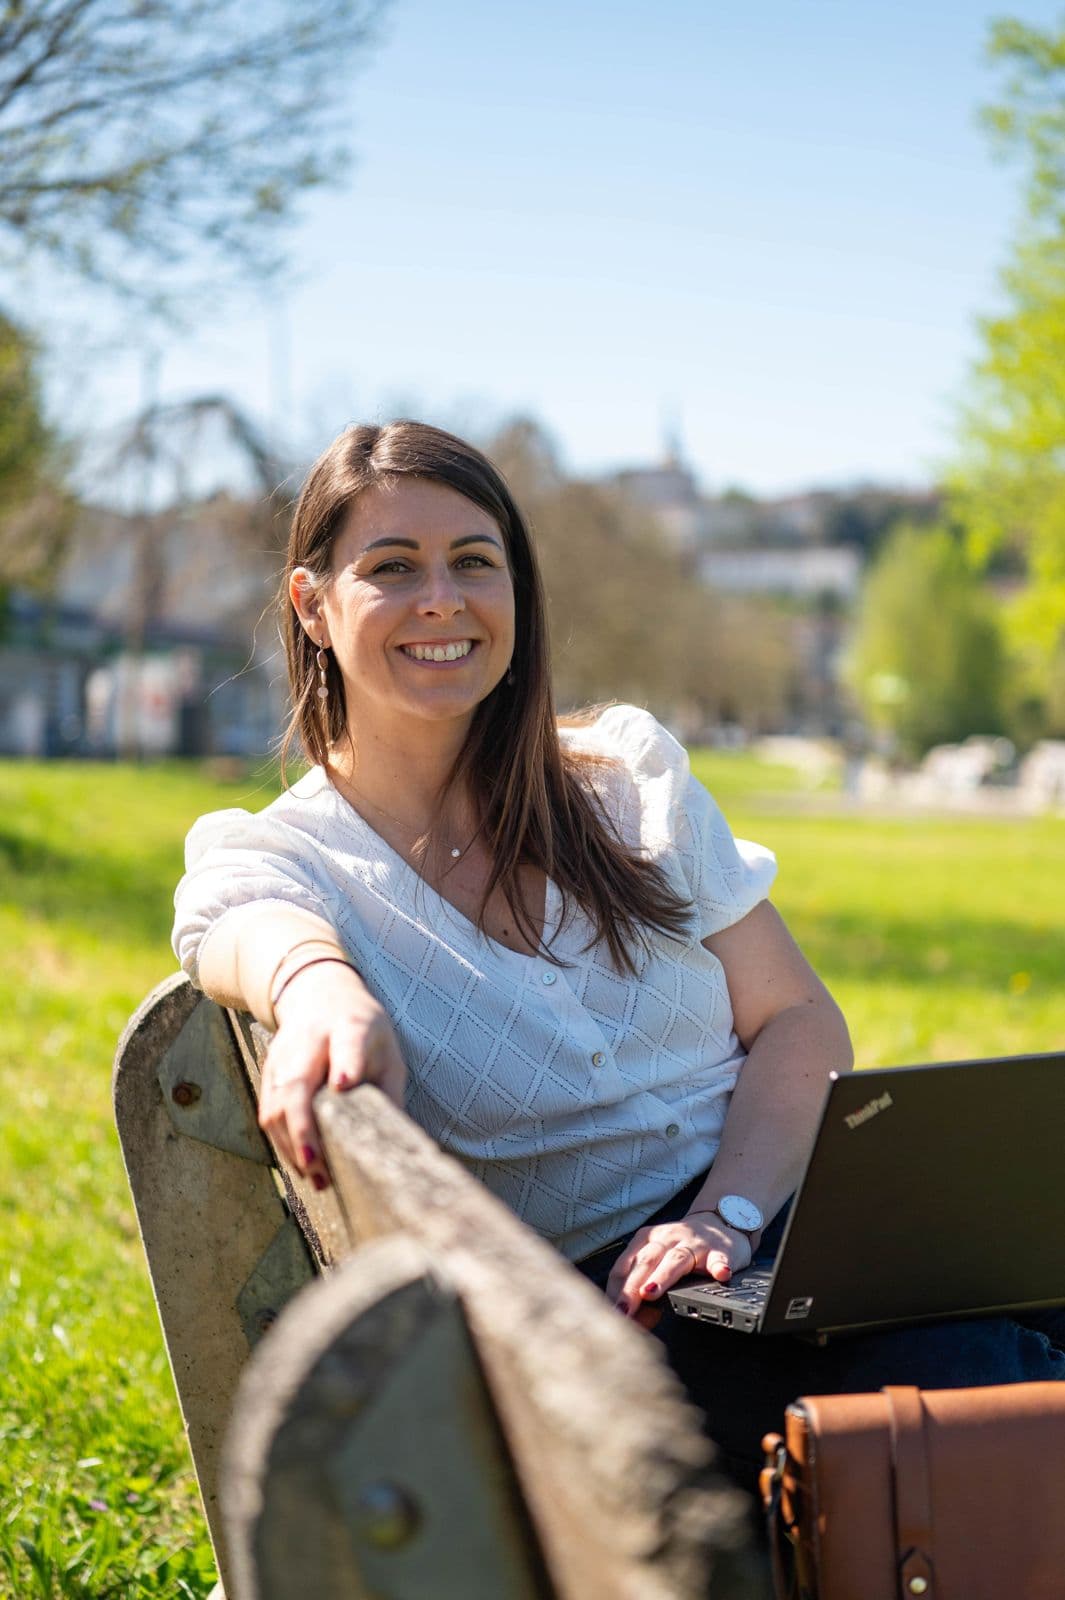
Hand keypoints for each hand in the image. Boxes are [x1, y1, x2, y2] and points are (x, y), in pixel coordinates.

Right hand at [258, 962, 406, 1189]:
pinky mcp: (268, 1072)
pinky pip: (269, 1112)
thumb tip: (398, 1143)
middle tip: (316, 1165)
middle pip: (297, 1082)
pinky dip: (283, 1142)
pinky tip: (304, 1165)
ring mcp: (283, 1055)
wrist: (320, 993)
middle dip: (302, 1127)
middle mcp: (309, 1040)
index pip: (347, 1043)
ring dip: (292, 1145)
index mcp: (349, 1026)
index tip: (344, 1084)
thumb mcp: (387, 1049)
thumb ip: (389, 1089)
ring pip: (276, 1104)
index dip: (345, 1063)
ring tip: (317, 1179)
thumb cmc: (363, 1029)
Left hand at [606, 1212, 754, 1325]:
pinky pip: (718, 1258)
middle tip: (624, 1310)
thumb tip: (631, 1320)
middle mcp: (667, 1239)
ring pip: (676, 1259)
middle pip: (646, 1261)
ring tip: (651, 1293)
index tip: (614, 1315)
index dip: (617, 1291)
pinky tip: (720, 1274)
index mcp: (646, 1241)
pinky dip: (718, 1266)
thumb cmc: (681, 1249)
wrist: (719, 1224)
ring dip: (662, 1277)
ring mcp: (693, 1243)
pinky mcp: (719, 1250)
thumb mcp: (658, 1263)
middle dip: (632, 1287)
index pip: (624, 1265)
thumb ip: (643, 1290)